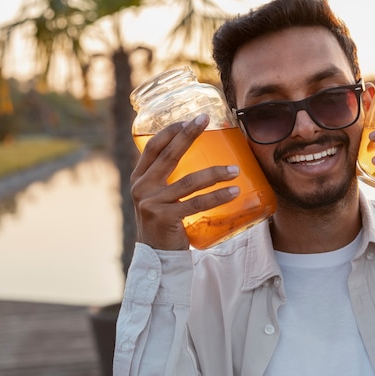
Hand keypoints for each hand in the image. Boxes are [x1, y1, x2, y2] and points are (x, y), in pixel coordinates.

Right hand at [130, 114, 240, 249]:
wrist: (157, 257)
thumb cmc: (164, 224)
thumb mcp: (159, 197)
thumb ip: (169, 180)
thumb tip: (201, 157)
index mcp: (139, 178)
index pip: (153, 146)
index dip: (172, 130)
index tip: (192, 118)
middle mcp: (141, 187)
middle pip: (169, 155)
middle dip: (189, 135)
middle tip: (207, 120)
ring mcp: (152, 203)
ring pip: (189, 181)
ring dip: (215, 173)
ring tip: (236, 169)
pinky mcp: (165, 218)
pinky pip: (196, 204)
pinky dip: (217, 196)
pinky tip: (234, 191)